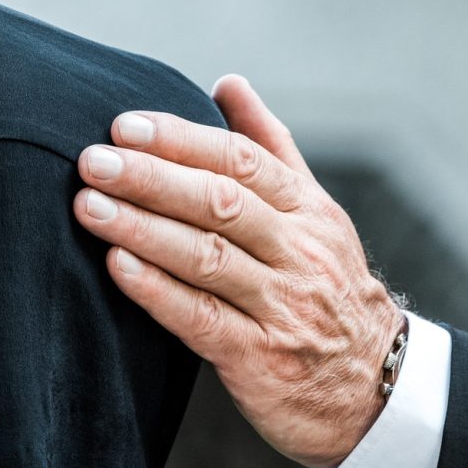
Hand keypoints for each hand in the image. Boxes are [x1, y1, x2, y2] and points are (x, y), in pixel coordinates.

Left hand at [73, 75, 403, 467]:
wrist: (377, 386)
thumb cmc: (329, 285)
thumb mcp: (315, 211)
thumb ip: (270, 146)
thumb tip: (228, 81)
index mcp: (308, 210)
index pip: (243, 161)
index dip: (182, 140)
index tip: (125, 125)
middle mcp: (299, 251)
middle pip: (222, 202)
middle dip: (153, 178)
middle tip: (94, 160)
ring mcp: (282, 306)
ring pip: (208, 257)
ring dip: (144, 229)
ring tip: (89, 206)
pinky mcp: (261, 358)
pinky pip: (204, 321)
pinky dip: (159, 292)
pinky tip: (118, 268)